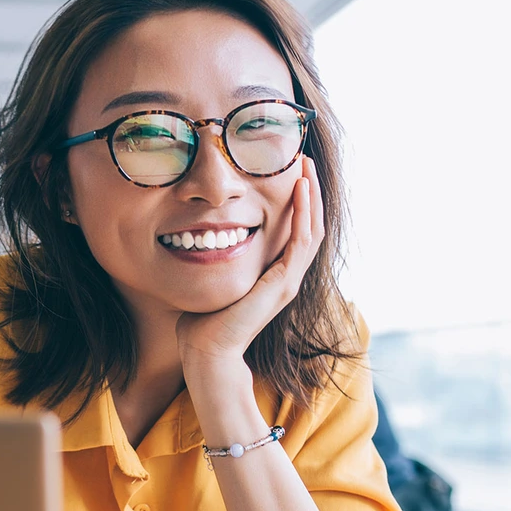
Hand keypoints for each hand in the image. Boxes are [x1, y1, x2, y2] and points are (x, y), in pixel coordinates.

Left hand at [175, 155, 324, 378]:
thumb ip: (213, 259)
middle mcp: (286, 277)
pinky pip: (301, 240)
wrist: (207, 351)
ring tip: (306, 165)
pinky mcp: (283, 283)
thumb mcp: (212, 279)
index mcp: (273, 275)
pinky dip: (303, 212)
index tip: (289, 172)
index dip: (296, 202)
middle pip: (310, 225)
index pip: (294, 231)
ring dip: (310, 195)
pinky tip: (300, 188)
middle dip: (308, 191)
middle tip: (304, 159)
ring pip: (312, 228)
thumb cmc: (201, 322)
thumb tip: (197, 237)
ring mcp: (288, 280)